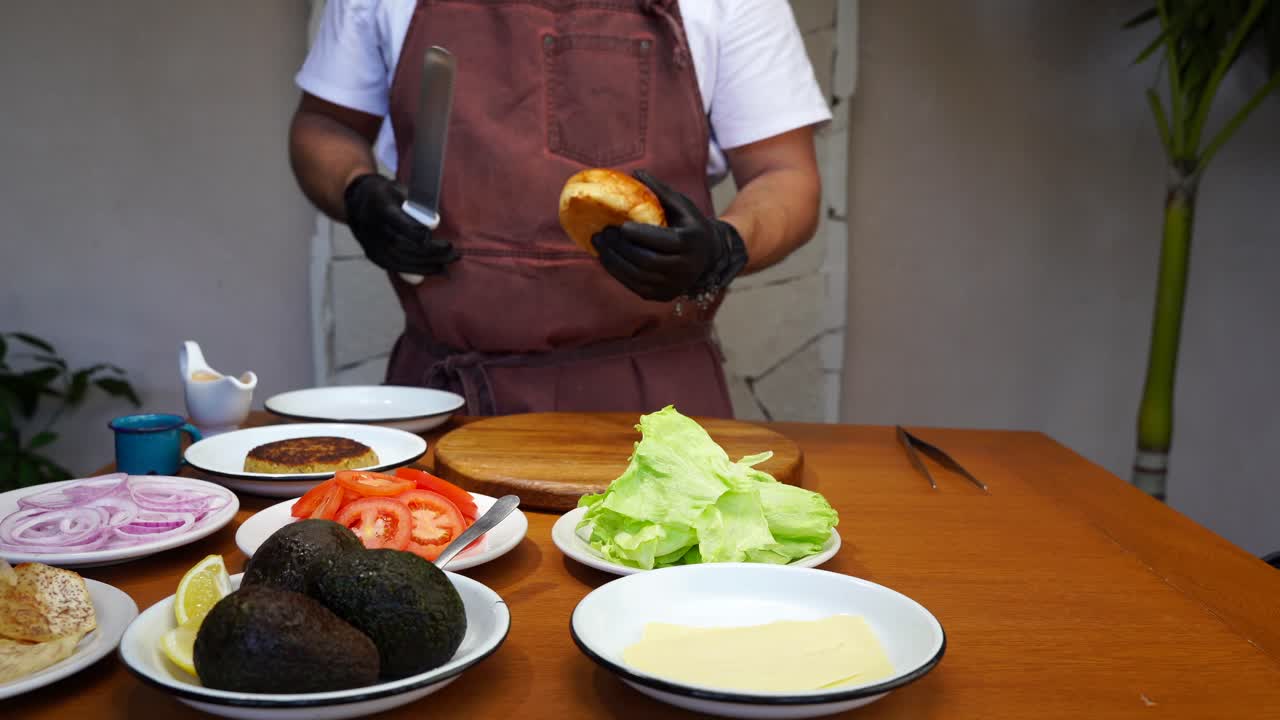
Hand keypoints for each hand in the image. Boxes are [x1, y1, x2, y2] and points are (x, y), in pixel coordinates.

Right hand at [342, 174, 457, 274]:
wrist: (358, 202)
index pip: (401, 225)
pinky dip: (417, 270)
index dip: (420, 234)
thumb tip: (434, 224)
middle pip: (403, 245)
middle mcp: (373, 228)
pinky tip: (435, 269)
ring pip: (401, 260)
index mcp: (380, 207)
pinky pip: (396, 267)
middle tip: (454, 253)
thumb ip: (418, 204)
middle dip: (431, 252)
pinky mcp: (374, 256)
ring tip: (449, 262)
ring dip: (428, 264)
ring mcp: (372, 245)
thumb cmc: (386, 193)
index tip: (441, 239)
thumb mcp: (401, 189)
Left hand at [591, 170, 747, 301]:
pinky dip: (617, 272)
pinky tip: (606, 257)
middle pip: (645, 261)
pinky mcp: (662, 295)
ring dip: (613, 261)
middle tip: (602, 233)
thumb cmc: (690, 225)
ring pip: (637, 276)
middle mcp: (683, 268)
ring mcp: (673, 285)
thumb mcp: (682, 206)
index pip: (661, 241)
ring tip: (598, 244)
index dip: (639, 235)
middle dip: (620, 248)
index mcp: (689, 243)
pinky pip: (634, 286)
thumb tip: (635, 173)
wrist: (709, 257)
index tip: (620, 226)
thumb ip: (660, 191)